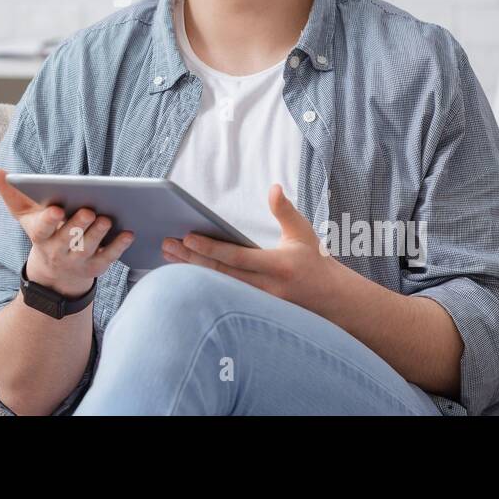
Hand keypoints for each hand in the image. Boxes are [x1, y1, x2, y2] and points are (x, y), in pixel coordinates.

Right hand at [0, 168, 134, 299]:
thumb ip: (11, 193)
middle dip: (78, 225)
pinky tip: (128, 233)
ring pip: (88, 248)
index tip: (55, 209)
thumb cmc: (42, 233)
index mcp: (40, 236)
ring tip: (106, 218)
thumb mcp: (25, 215)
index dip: (48, 220)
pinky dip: (119, 246)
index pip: (42, 229)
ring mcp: (77, 261)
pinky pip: (108, 258)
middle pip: (68, 239)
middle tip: (88, 211)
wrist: (55, 273)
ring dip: (98, 234)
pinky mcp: (95, 268)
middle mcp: (57, 251)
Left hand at [161, 183, 342, 310]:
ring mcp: (258, 304)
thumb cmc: (314, 262)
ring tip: (168, 255)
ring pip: (217, 286)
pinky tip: (183, 272)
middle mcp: (266, 288)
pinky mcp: (252, 310)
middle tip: (166, 243)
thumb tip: (273, 188)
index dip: (211, 247)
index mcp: (278, 266)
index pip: (237, 257)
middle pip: (220, 274)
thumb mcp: (303, 233)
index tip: (187, 236)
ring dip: (191, 271)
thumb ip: (285, 210)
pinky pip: (222, 295)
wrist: (332, 301)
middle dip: (191, 258)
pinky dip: (202, 283)